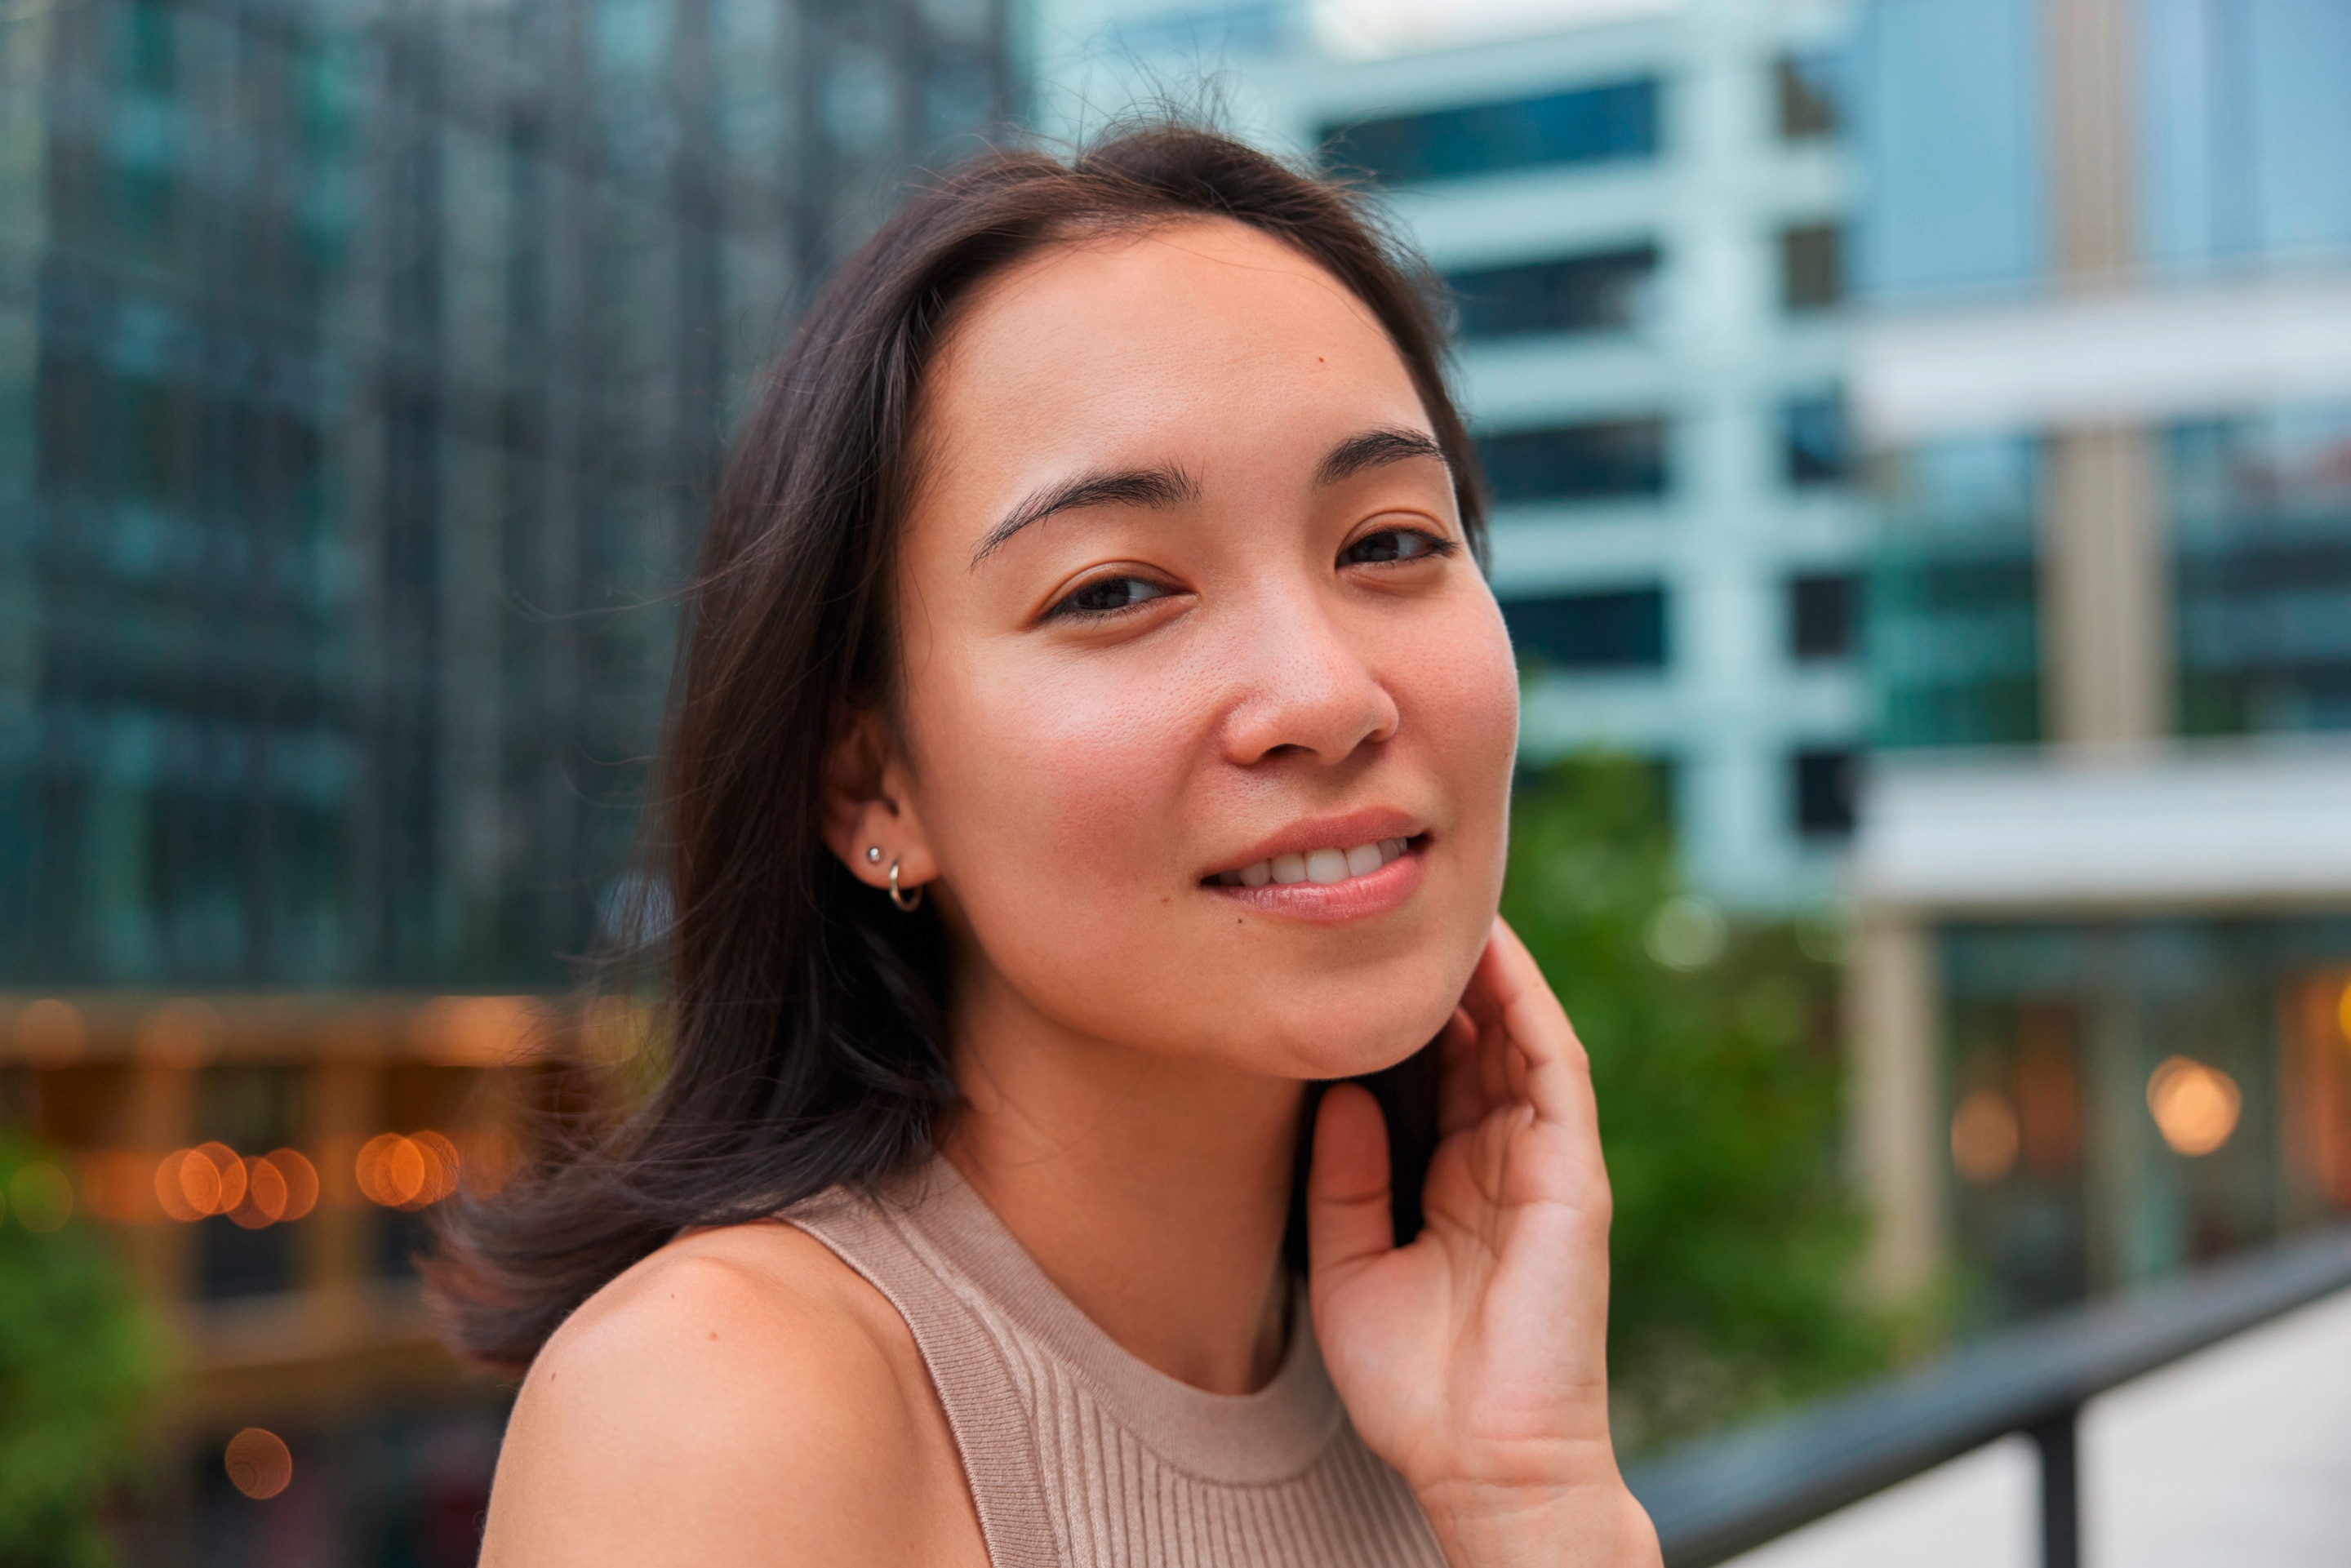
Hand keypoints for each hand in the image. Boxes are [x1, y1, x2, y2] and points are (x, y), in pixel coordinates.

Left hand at [1307, 918, 1658, 1567]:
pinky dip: (1527, 1006)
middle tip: (1383, 900)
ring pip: (1514, 1037)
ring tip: (1434, 900)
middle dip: (1430, 974)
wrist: (1482, 1463)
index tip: (1336, 953)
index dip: (1388, 1011)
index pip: (1423, 1073)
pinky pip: (1554, 1070)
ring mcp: (1540, 1163)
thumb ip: (1339, 1178)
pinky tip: (1493, 955)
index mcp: (1448, 1182)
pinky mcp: (1572, 1174)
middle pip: (1467, 1040)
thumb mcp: (1345, 1268)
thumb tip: (1335, 1091)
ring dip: (1481, 969)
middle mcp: (1497, 1161)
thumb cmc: (1415, 1388)